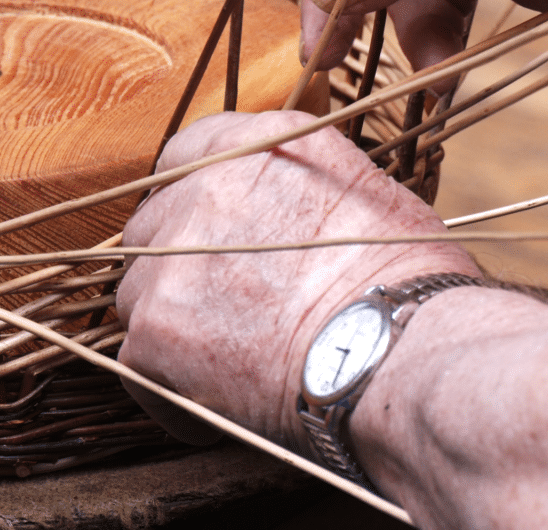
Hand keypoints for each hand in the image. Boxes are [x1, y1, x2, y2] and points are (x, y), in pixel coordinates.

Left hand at [115, 111, 479, 451]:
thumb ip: (304, 187)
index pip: (186, 154)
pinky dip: (175, 388)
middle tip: (229, 307)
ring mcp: (170, 259)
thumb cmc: (408, 281)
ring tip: (234, 360)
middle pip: (157, 227)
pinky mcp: (154, 331)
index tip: (215, 235)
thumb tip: (292, 213)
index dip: (197, 200)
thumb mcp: (368, 194)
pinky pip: (140, 364)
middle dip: (183, 265)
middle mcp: (202, 189)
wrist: (400, 349)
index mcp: (255, 147)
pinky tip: (226, 401)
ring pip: (142, 294)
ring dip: (176, 324)